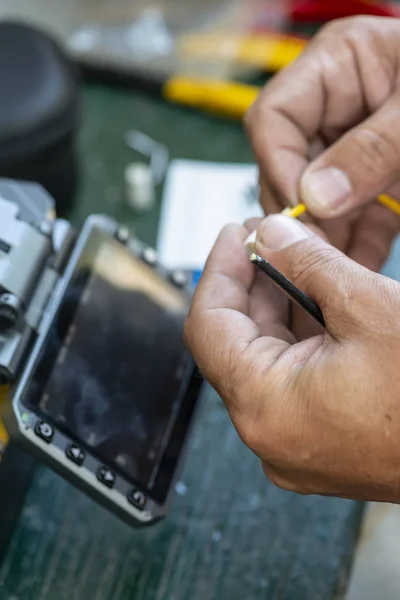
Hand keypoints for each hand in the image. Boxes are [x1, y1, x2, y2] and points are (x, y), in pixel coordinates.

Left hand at [185, 214, 399, 501]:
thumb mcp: (368, 306)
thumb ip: (306, 262)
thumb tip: (271, 236)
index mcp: (265, 408)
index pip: (207, 327)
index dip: (218, 270)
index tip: (235, 235)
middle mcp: (270, 435)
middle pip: (235, 342)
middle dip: (251, 284)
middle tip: (266, 240)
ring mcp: (295, 444)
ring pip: (265, 360)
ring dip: (276, 308)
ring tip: (293, 260)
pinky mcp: (321, 442)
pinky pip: (292, 381)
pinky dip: (299, 338)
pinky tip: (315, 300)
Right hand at [245, 16, 399, 270]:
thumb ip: (372, 150)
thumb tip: (316, 197)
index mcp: (339, 66)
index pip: (274, 119)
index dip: (280, 166)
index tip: (302, 208)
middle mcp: (336, 109)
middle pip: (288, 166)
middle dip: (302, 212)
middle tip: (314, 251)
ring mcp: (351, 149)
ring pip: (316, 201)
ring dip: (324, 239)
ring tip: (331, 273)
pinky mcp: (373, 182)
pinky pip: (352, 218)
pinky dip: (354, 247)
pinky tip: (356, 270)